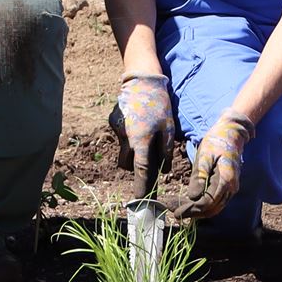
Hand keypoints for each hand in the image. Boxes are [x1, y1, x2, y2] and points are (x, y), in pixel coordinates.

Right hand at [108, 74, 175, 195]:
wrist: (141, 79)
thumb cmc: (159, 104)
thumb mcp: (169, 128)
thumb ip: (165, 151)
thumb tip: (164, 171)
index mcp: (141, 140)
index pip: (141, 171)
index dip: (141, 188)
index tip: (141, 201)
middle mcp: (125, 138)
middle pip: (128, 164)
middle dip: (137, 167)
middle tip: (150, 158)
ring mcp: (116, 129)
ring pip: (124, 151)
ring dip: (133, 151)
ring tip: (146, 135)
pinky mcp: (112, 122)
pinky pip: (121, 137)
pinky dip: (129, 136)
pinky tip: (138, 121)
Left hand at [181, 112, 252, 219]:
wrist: (231, 134)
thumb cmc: (216, 142)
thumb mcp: (204, 156)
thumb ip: (199, 177)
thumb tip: (193, 197)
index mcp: (226, 180)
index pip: (207, 203)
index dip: (191, 209)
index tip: (175, 211)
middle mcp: (231, 189)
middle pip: (210, 209)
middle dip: (191, 213)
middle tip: (172, 211)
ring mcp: (230, 189)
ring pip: (213, 208)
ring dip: (196, 211)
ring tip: (177, 207)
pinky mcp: (226, 188)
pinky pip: (215, 202)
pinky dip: (201, 205)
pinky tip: (188, 202)